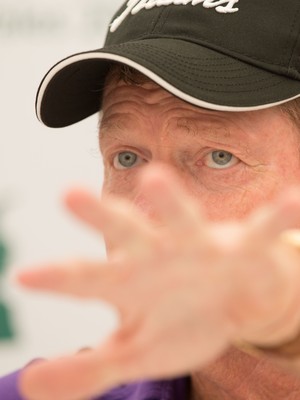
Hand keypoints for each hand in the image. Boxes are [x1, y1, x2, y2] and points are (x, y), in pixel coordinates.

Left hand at [17, 165, 299, 399]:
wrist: (231, 300)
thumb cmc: (177, 319)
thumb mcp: (133, 350)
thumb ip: (88, 368)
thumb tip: (31, 385)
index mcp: (131, 279)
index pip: (88, 277)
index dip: (59, 278)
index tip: (27, 277)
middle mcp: (161, 253)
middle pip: (125, 231)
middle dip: (100, 216)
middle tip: (68, 195)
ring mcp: (202, 246)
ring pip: (183, 219)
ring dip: (169, 202)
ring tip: (154, 180)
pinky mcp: (245, 247)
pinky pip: (262, 229)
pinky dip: (278, 216)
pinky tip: (295, 202)